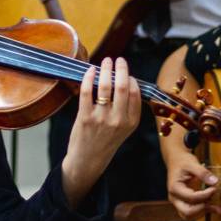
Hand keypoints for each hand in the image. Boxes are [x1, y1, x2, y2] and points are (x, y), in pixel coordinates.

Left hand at [61, 57, 141, 206]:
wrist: (88, 160)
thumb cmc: (106, 141)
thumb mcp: (124, 129)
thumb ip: (127, 109)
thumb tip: (125, 81)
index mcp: (131, 122)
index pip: (136, 93)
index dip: (131, 79)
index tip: (126, 72)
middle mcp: (118, 120)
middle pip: (123, 86)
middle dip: (121, 69)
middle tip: (118, 60)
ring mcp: (101, 119)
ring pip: (106, 87)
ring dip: (106, 70)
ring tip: (105, 62)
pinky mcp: (85, 118)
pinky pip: (87, 92)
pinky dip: (88, 78)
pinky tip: (90, 71)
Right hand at [165, 151, 219, 220]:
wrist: (176, 161)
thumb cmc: (182, 162)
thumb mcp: (192, 163)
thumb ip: (203, 172)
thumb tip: (214, 182)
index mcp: (174, 188)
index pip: (191, 198)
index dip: (205, 195)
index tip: (214, 189)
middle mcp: (174, 198)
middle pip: (187, 212)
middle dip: (202, 209)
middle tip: (213, 201)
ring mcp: (178, 202)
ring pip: (189, 216)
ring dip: (202, 212)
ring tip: (215, 207)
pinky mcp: (183, 203)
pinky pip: (191, 214)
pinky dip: (202, 212)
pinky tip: (211, 207)